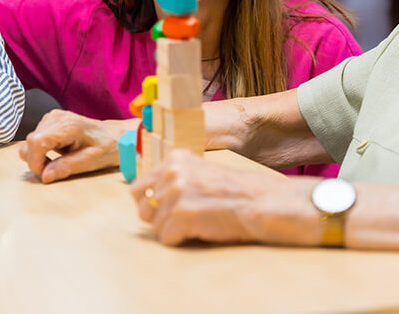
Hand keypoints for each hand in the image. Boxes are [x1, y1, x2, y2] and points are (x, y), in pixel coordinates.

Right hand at [19, 110, 136, 182]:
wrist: (114, 135)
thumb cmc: (106, 147)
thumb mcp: (89, 161)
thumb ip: (66, 167)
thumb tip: (44, 177)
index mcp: (68, 125)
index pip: (36, 142)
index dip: (36, 162)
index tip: (46, 175)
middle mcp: (56, 117)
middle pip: (29, 143)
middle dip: (36, 162)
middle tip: (55, 171)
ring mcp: (52, 117)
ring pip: (29, 142)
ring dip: (39, 157)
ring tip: (60, 162)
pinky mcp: (50, 121)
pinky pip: (35, 139)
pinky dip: (41, 151)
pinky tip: (58, 153)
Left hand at [130, 149, 321, 245]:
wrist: (261, 202)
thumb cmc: (236, 192)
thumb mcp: (201, 172)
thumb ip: (175, 178)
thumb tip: (143, 197)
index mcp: (174, 158)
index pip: (137, 187)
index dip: (150, 203)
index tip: (166, 208)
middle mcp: (172, 172)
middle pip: (142, 207)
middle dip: (158, 218)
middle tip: (182, 220)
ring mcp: (176, 193)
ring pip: (154, 226)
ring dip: (173, 230)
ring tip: (197, 224)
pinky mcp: (182, 215)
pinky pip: (166, 238)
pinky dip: (181, 240)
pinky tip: (200, 231)